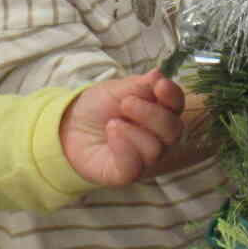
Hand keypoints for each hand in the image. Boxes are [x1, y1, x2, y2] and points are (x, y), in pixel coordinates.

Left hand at [59, 71, 185, 186]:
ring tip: (112, 122)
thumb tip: (159, 75)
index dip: (172, 95)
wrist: (71, 125)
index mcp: (160, 110)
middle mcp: (159, 136)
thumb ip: (139, 85)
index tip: (160, 86)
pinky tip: (112, 134)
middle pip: (172, 130)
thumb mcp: (117, 89)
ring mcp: (145, 157)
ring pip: (156, 150)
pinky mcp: (127, 173)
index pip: (176, 104)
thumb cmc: (99, 106)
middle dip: (152, 114)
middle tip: (126, 103)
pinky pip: (135, 167)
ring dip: (133, 132)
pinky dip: (125, 148)